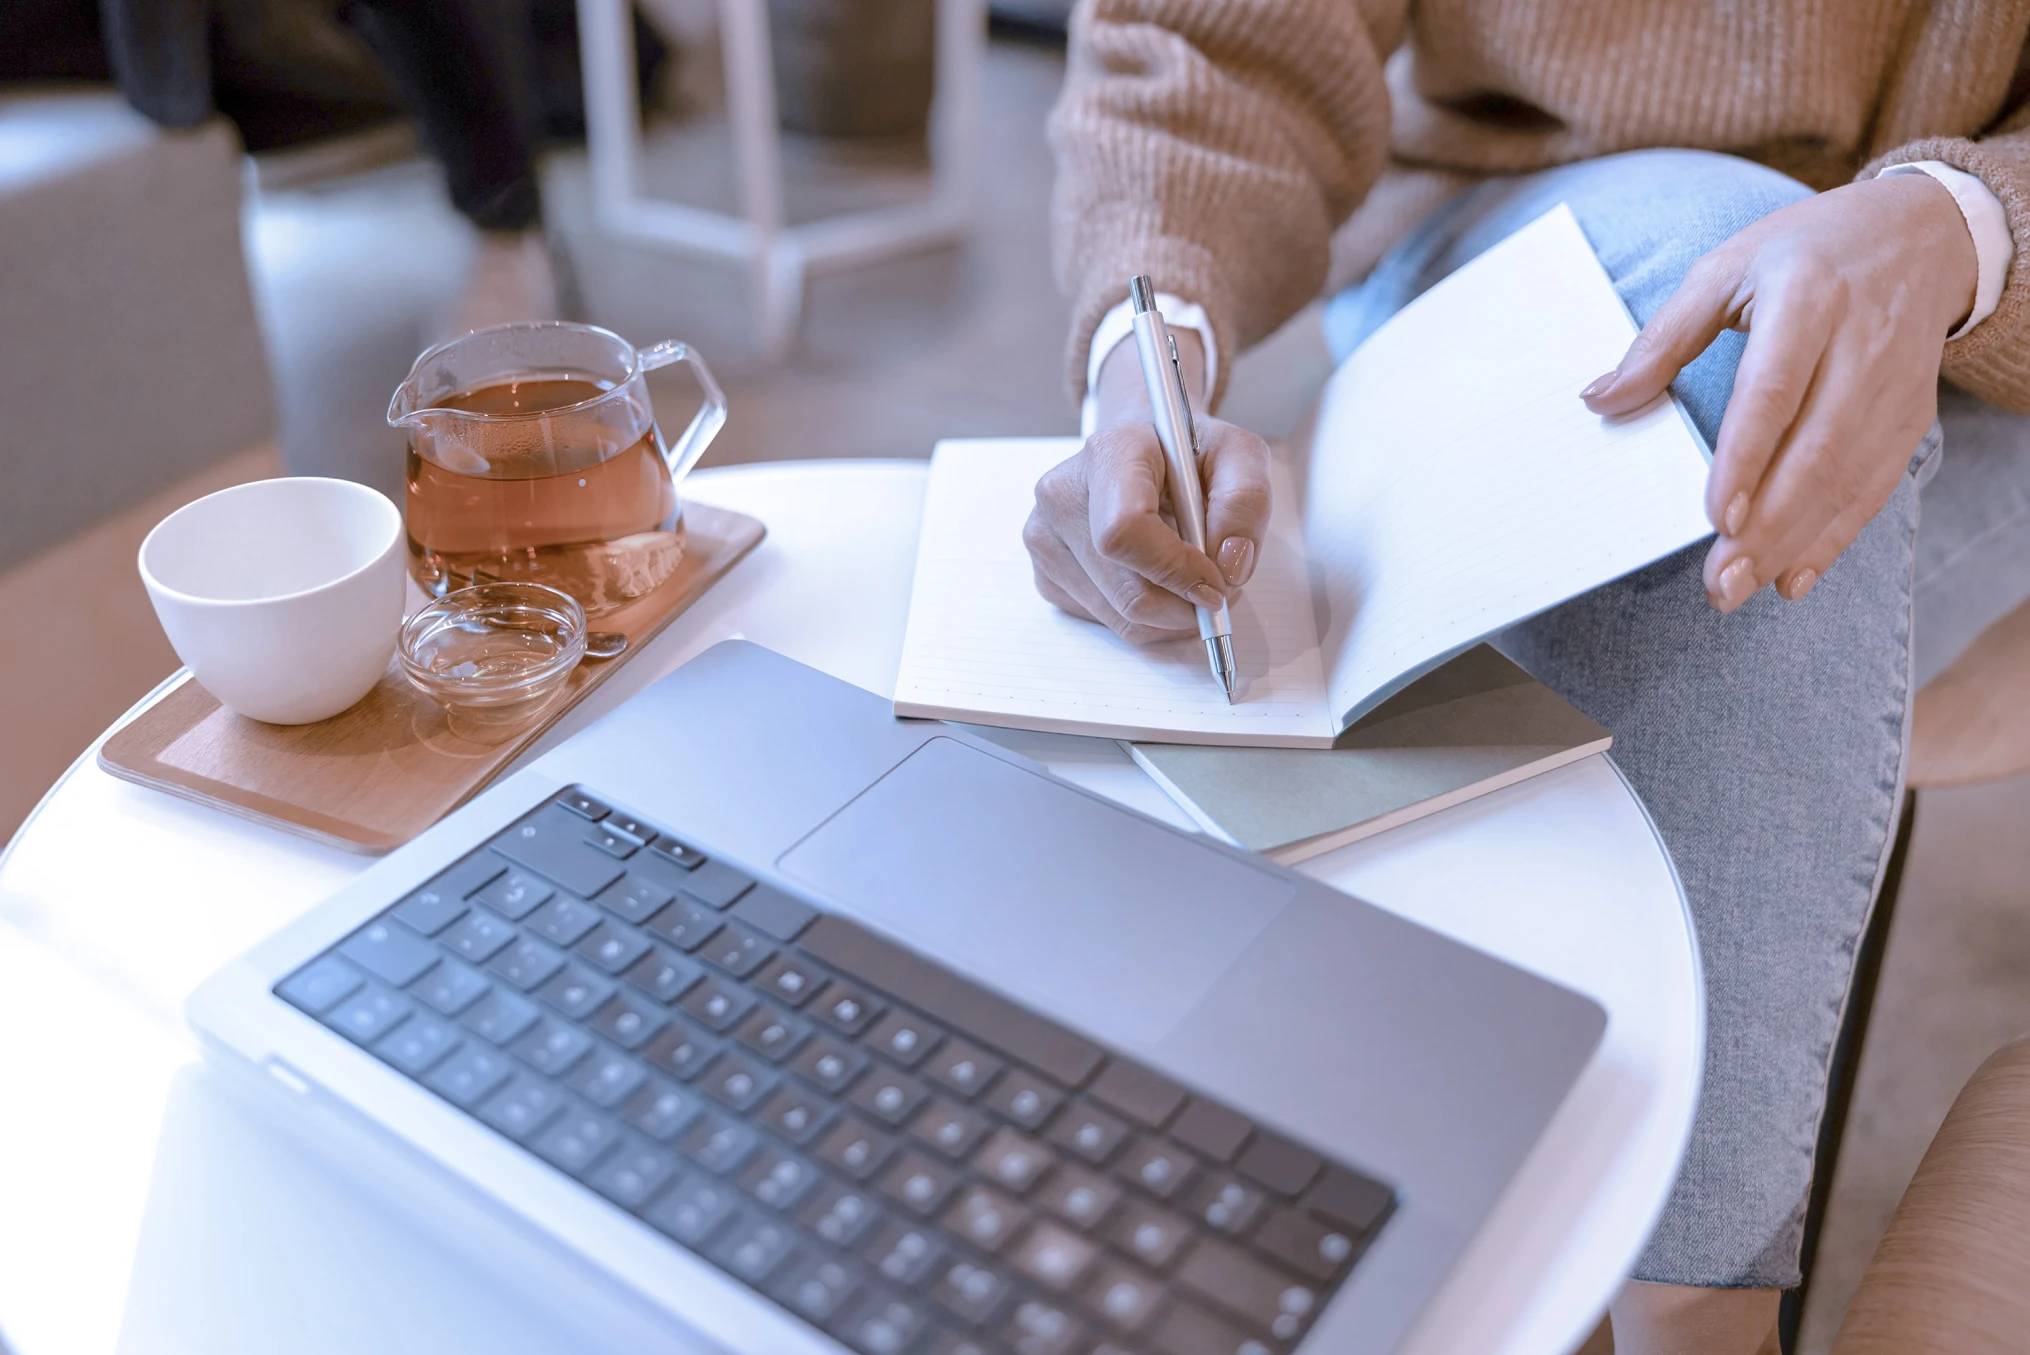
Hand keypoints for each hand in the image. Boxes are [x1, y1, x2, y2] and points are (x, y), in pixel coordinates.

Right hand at [1024, 331, 1272, 641]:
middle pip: (1129, 591)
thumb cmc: (1187, 453)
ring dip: (1172, 615)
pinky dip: (1147, 618)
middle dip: (1186, 605)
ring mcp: (1046, 539)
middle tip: (1219, 590)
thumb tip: (1229, 566)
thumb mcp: (1239, 456)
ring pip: (1122, 618)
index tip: (1215, 582)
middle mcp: (1062, 496)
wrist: (1142, 452)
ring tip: (1190, 577)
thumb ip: (1245, 502)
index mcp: (1108, 455)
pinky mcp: (1047, 574)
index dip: (1176, 571)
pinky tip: (1155, 578)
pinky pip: (1107, 623)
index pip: (1126, 533)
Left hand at [1582, 171, 1977, 608]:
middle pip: (1816, 449)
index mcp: (1807, 300)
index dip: (1747, 459)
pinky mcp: (1911, 416)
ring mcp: (1892, 386)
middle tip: (1720, 581)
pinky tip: (1793, 576)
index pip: (1774, 392)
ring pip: (1848, 478)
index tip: (1716, 518)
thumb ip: (1663, 338)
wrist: (1920, 236)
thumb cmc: (1806, 252)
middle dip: (1767, 526)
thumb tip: (1600, 399)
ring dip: (1795, 543)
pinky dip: (1835, 537)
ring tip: (1741, 587)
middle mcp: (1860, 346)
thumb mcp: (1726, 269)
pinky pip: (1875, 486)